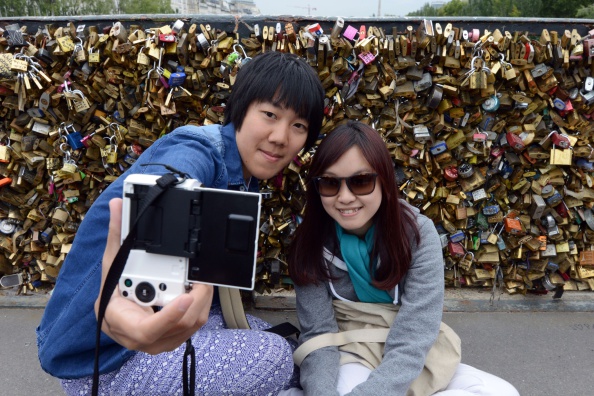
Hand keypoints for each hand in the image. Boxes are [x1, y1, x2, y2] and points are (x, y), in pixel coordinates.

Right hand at [94, 198, 213, 353]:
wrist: (113, 315)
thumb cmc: (111, 292)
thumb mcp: (111, 262)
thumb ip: (116, 234)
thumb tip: (117, 205)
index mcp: (122, 323)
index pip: (148, 328)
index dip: (170, 316)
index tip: (185, 296)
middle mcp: (142, 339)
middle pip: (179, 325)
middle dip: (196, 299)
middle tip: (201, 279)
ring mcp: (160, 341)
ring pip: (191, 327)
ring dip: (201, 302)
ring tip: (200, 282)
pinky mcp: (173, 338)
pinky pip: (194, 327)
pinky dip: (199, 307)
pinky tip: (196, 291)